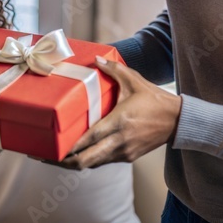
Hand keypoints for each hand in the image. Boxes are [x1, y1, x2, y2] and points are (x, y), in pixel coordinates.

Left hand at [57, 56, 181, 169]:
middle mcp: (119, 142)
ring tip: (55, 157)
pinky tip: (77, 154)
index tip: (50, 149)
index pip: (88, 140)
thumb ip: (114, 70)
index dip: (68, 148)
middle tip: (43, 157)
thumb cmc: (155, 100)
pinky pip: (103, 162)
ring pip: (93, 164)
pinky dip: (89, 160)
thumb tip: (96, 58)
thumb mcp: (134, 81)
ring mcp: (124, 152)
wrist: (179, 121)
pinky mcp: (128, 157)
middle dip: (63, 163)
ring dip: (74, 163)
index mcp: (119, 122)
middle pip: (85, 161)